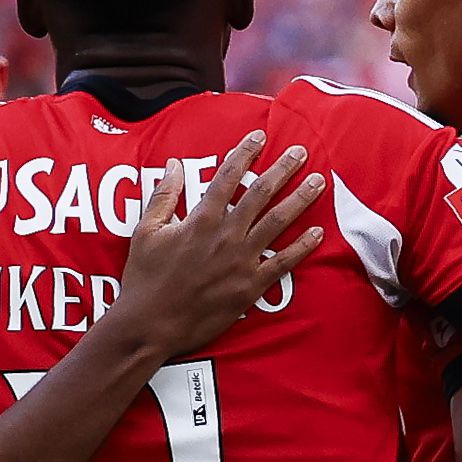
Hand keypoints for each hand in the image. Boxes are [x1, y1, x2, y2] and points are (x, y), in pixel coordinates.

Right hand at [109, 132, 325, 357]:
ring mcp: (241, 261)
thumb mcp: (145, 231)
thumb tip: (174, 164)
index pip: (228, 176)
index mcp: (201, 219)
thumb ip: (163, 195)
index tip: (260, 136)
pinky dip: (302, 247)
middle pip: (261, 193)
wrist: (151, 324)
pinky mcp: (250, 287)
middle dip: (283, 169)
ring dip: (299, 200)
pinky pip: (282, 264)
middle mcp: (226, 235)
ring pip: (277, 222)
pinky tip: (318, 233)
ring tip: (318, 182)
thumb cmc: (144, 278)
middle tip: (301, 152)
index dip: (245, 153)